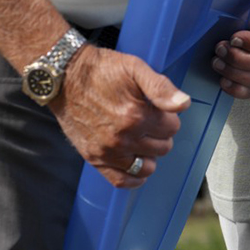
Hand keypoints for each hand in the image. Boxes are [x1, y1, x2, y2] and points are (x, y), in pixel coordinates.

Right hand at [51, 44, 188, 188]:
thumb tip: (184, 105)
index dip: (168, 117)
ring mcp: (107, 151)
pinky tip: (137, 165)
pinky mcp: (93, 158)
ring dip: (150, 155)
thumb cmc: (102, 70)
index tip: (158, 110)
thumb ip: (161, 88)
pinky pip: (120, 181)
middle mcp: (123, 137)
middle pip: (163, 147)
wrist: (65, 77)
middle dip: (161, 135)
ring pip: (147, 167)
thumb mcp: (135, 68)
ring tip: (142, 139)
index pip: (172, 127)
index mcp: (137, 114)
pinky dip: (134, 178)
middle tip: (149, 122)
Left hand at [212, 20, 249, 99]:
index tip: (233, 38)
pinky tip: (222, 80)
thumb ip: (235, 11)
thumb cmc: (219, 25)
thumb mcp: (228, 14)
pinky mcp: (248, 86)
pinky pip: (249, 92)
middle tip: (220, 49)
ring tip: (216, 62)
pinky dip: (235, 89)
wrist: (206, 41)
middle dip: (239, 58)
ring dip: (234, 72)